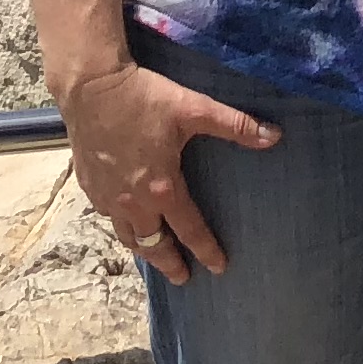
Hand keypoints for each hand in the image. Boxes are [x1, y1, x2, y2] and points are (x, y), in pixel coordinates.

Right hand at [58, 64, 279, 280]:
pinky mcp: (88, 186)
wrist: (91, 86)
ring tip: (155, 258)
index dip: (206, 250)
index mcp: (161, 188)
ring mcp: (106, 196)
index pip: (189, 229)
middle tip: (183, 277)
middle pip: (154, 244)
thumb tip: (274, 136)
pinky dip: (121, 226)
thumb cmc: (144, 97)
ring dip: (144, 250)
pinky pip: (107, 217)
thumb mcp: (194, 109)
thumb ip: (235, 126)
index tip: (218, 268)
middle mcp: (132, 201)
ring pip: (127, 236)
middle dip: (170, 263)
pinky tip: (126, 222)